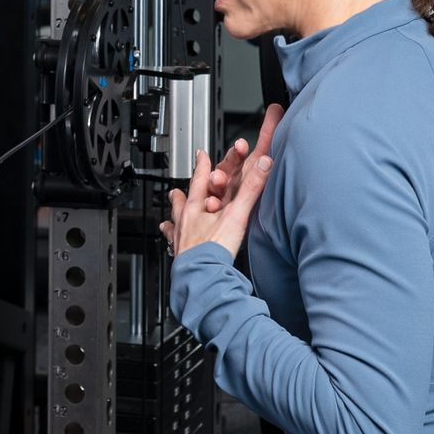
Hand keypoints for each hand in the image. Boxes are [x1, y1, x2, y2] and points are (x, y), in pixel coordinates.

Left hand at [159, 104, 280, 258]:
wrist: (202, 277)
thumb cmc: (215, 248)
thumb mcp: (237, 215)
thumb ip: (251, 189)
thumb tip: (264, 164)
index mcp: (196, 207)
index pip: (199, 179)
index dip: (202, 166)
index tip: (200, 156)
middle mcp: (184, 221)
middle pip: (181, 202)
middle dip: (181, 194)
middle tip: (178, 190)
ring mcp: (180, 238)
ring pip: (174, 223)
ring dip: (174, 218)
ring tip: (170, 219)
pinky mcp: (180, 257)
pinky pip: (173, 246)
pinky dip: (173, 243)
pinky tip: (172, 246)